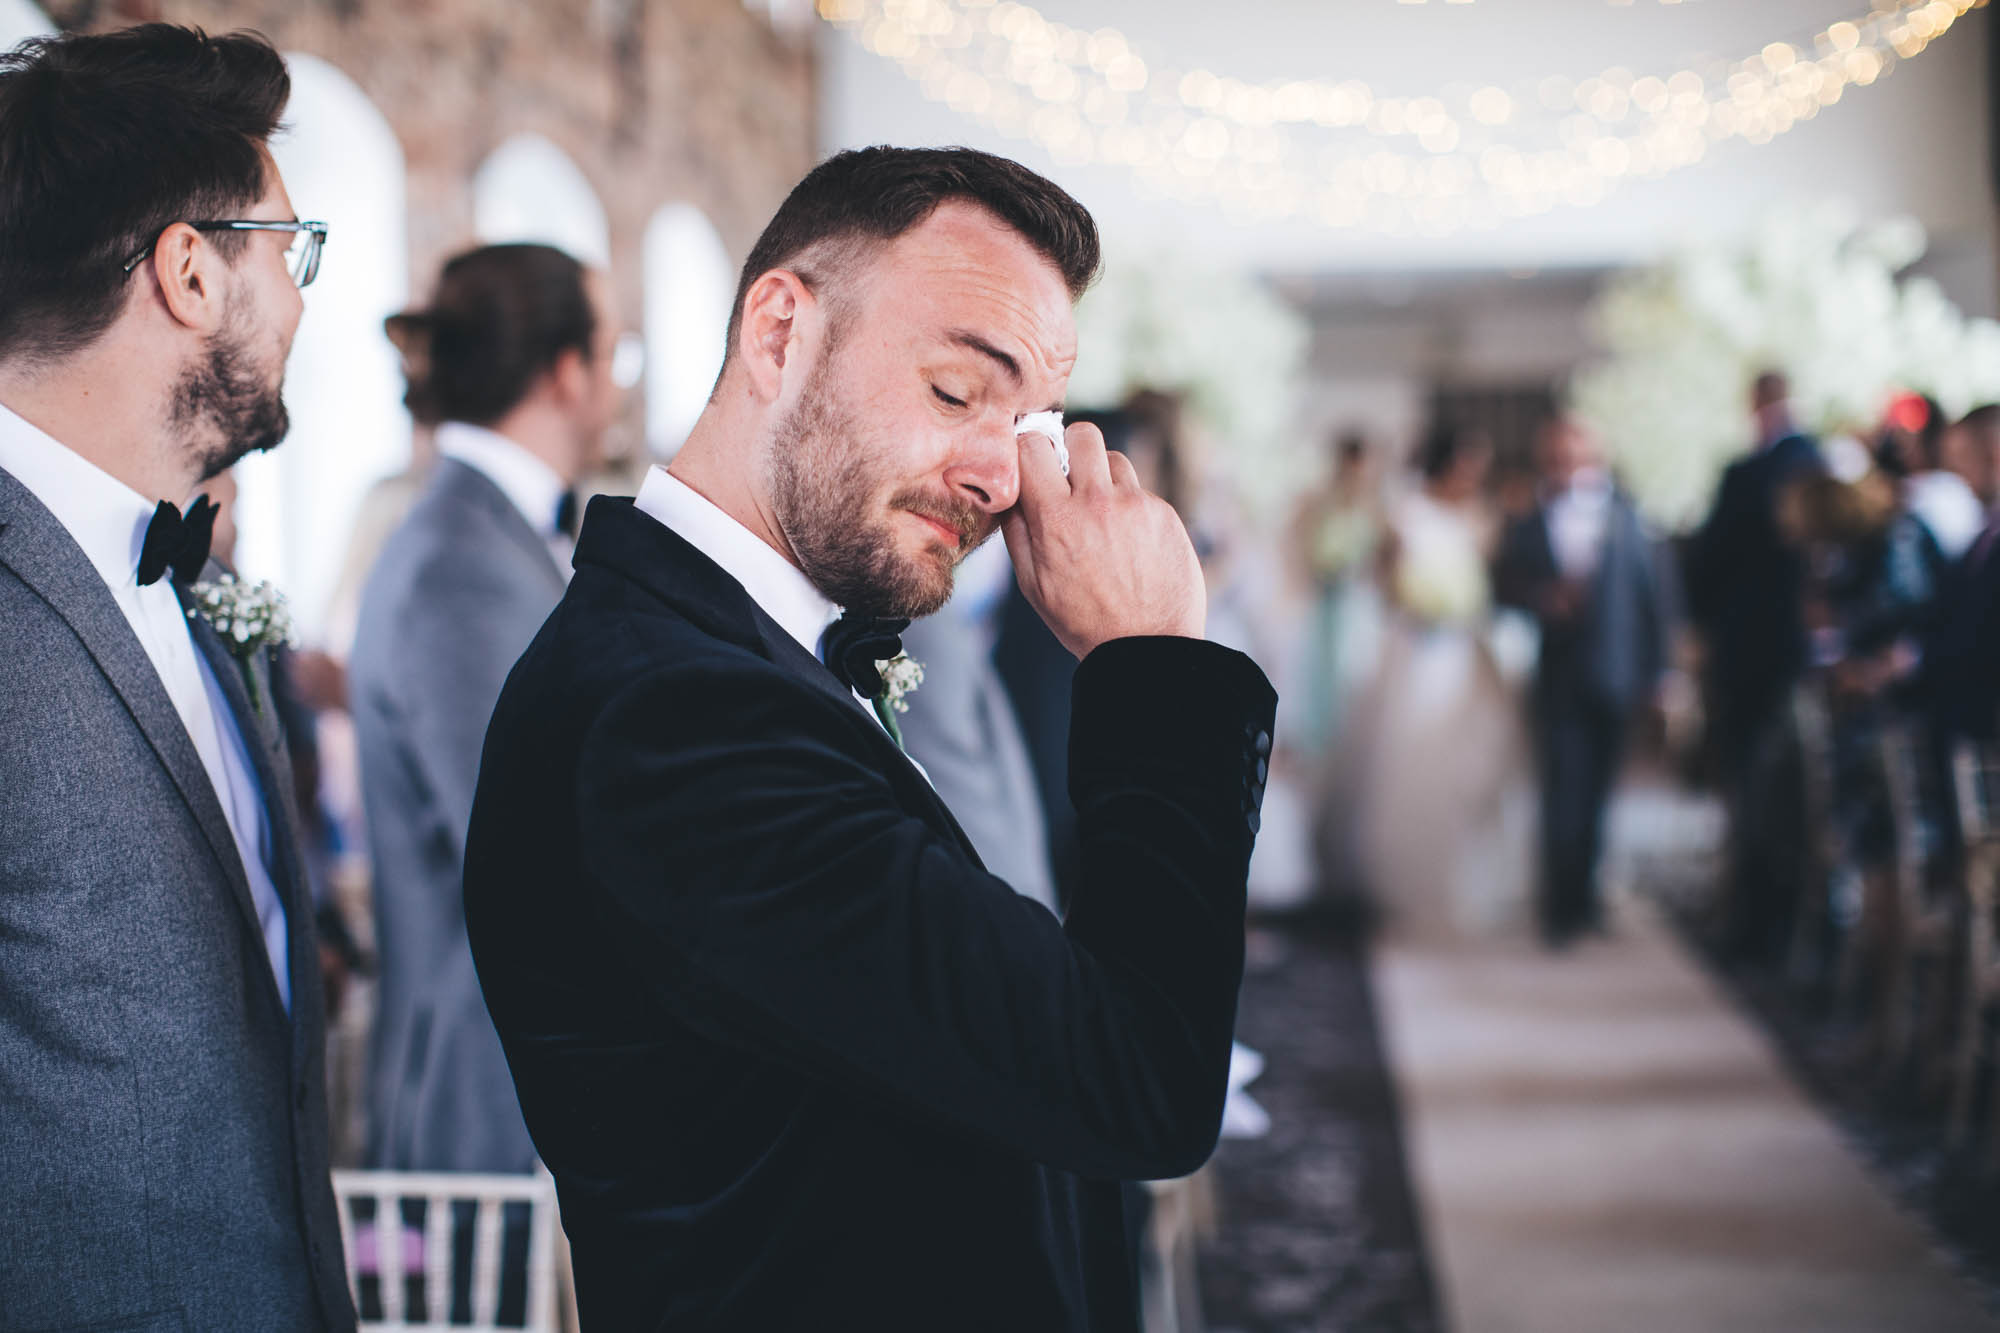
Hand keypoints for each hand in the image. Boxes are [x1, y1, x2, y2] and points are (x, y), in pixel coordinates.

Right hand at [1001, 421, 1204, 658]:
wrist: (1146, 648)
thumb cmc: (1083, 621)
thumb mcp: (1033, 585)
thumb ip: (1017, 531)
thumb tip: (1011, 490)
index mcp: (1056, 519)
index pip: (1033, 446)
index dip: (1029, 449)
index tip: (1032, 461)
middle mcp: (1097, 502)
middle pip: (1082, 434)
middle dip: (1071, 448)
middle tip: (1069, 477)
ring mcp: (1135, 505)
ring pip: (1114, 459)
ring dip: (1103, 478)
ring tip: (1101, 517)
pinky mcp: (1164, 514)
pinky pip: (1140, 491)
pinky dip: (1130, 507)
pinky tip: (1128, 542)